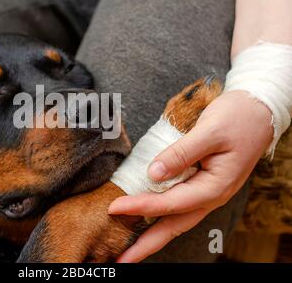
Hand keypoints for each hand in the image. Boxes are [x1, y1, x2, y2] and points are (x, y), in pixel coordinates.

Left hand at [108, 90, 273, 262]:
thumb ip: (181, 154)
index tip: (114, 208)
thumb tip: (152, 173)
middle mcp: (210, 196)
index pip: (170, 203)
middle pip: (174, 226)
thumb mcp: (209, 132)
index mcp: (214, 186)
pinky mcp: (202, 185)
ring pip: (176, 221)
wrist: (259, 113)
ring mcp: (207, 193)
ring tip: (131, 249)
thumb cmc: (237, 119)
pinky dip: (161, 218)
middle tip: (121, 260)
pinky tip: (147, 221)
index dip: (140, 206)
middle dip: (147, 245)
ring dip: (152, 236)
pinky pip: (179, 208)